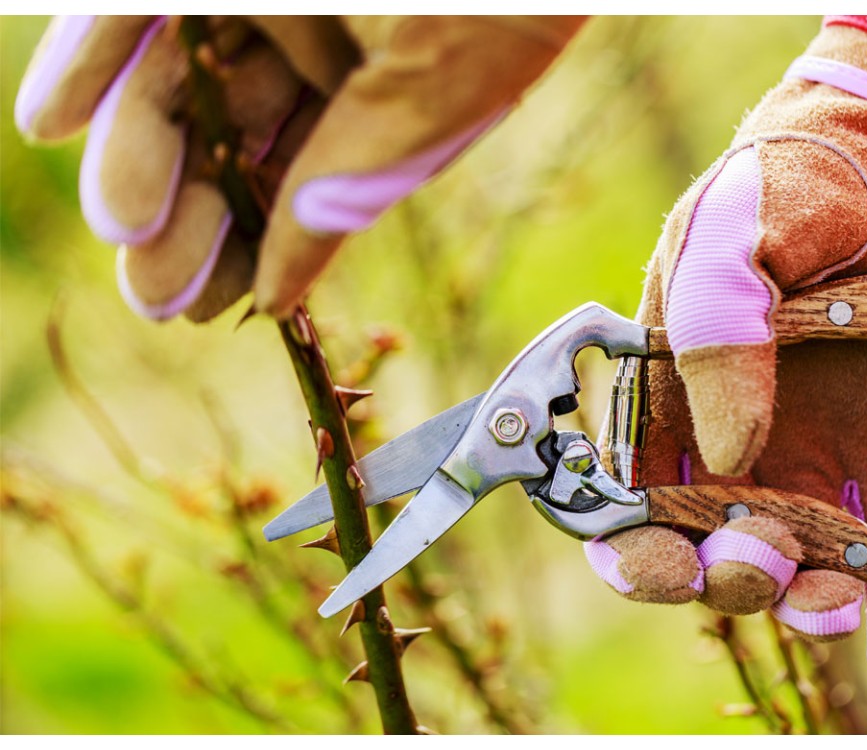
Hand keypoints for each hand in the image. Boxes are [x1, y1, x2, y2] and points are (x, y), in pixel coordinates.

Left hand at [16, 15, 584, 320]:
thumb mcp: (430, 93)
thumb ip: (352, 184)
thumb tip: (282, 291)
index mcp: (386, 83)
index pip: (309, 179)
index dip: (259, 245)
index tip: (213, 310)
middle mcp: (320, 37)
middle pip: (234, 137)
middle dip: (192, 216)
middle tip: (156, 290)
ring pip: (177, 78)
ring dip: (138, 153)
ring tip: (121, 224)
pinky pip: (135, 8)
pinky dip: (89, 59)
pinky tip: (52, 122)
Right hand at [586, 26, 866, 673]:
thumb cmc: (784, 192)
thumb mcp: (733, 233)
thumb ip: (714, 324)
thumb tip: (733, 450)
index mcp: (664, 402)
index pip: (626, 503)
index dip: (634, 552)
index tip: (664, 566)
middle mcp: (727, 448)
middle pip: (709, 549)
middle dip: (727, 578)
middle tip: (761, 558)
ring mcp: (807, 460)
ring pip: (797, 561)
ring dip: (809, 601)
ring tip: (836, 600)